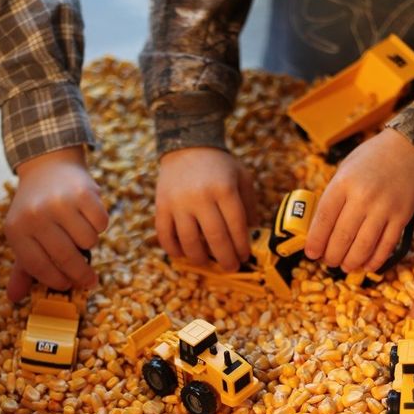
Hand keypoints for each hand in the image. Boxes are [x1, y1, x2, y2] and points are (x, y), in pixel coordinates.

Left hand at [5, 146, 108, 301]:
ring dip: (89, 241)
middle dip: (81, 274)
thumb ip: (22, 268)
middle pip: (66, 258)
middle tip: (90, 280)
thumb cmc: (37, 208)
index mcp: (16, 229)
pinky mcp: (83, 193)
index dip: (57, 281)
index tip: (69, 285)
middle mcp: (36, 215)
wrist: (49, 166)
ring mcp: (60, 202)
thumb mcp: (24, 235)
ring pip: (88, 242)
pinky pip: (101, 224)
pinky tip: (88, 215)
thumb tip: (15, 298)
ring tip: (79, 229)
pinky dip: (99, 224)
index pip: (39, 267)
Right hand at [155, 147, 256, 270]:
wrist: (187, 145)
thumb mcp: (241, 177)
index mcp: (224, 189)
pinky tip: (183, 254)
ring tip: (207, 262)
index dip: (241, 246)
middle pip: (215, 238)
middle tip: (231, 268)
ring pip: (189, 241)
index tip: (244, 257)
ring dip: (200, 258)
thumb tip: (251, 234)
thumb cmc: (219, 165)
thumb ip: (248, 205)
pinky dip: (173, 249)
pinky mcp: (162, 206)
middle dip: (226, 258)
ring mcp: (178, 202)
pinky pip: (165, 235)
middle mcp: (201, 197)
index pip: (236, 226)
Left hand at [304, 129, 413, 271]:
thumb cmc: (370, 160)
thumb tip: (317, 230)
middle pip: (342, 237)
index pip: (323, 220)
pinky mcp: (401, 217)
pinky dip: (374, 260)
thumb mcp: (344, 170)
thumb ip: (332, 197)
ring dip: (350, 262)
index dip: (315, 241)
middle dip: (331, 256)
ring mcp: (384, 208)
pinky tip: (366, 265)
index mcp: (343, 184)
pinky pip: (386, 246)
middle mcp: (363, 197)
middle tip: (327, 261)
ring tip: (344, 266)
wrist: (408, 148)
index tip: (311, 253)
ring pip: (363, 247)